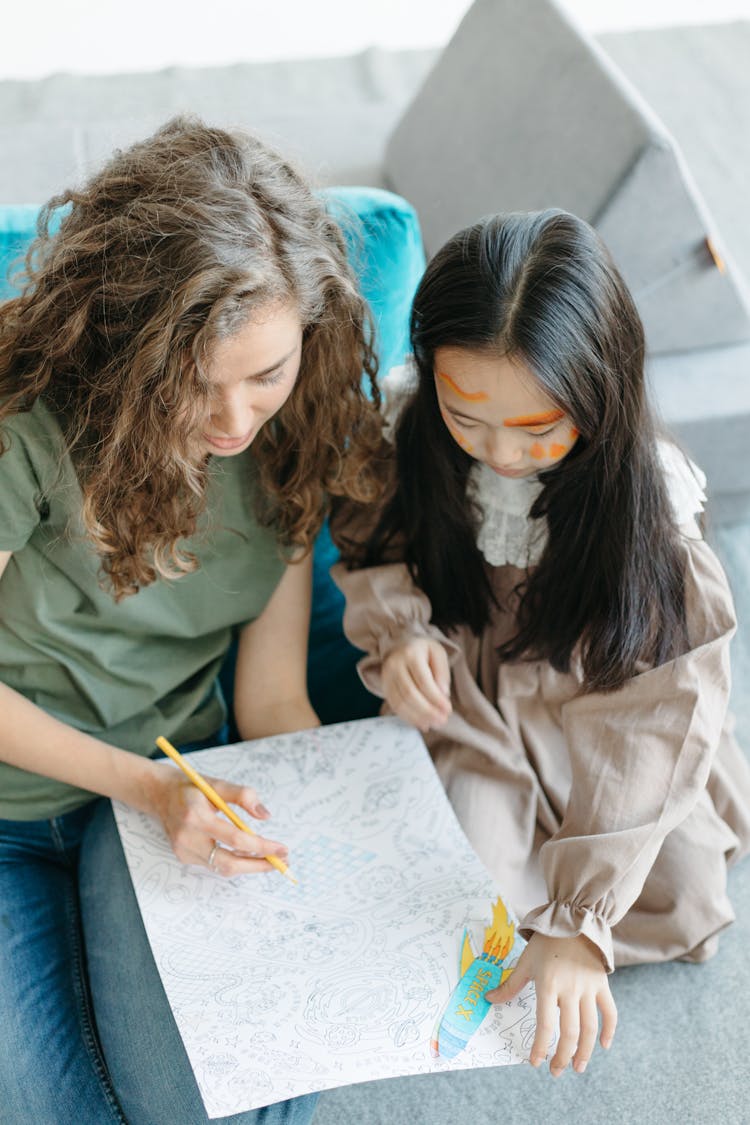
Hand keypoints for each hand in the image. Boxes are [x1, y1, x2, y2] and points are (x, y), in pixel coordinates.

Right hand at [147, 764, 289, 876]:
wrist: (160, 794)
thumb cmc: (192, 787)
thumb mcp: (218, 784)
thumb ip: (243, 795)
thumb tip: (266, 816)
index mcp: (196, 816)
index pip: (235, 839)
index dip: (262, 847)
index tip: (282, 848)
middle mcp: (187, 837)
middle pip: (229, 863)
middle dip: (259, 865)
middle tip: (282, 862)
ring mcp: (183, 850)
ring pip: (222, 867)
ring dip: (248, 865)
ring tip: (270, 858)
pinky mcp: (183, 857)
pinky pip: (214, 864)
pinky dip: (233, 861)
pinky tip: (245, 853)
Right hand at [381, 637, 451, 730]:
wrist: (400, 645)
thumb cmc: (423, 650)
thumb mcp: (438, 653)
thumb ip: (442, 672)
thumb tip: (443, 694)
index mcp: (411, 654)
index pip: (423, 681)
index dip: (436, 698)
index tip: (448, 710)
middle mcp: (395, 665)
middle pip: (410, 694)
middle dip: (428, 711)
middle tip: (442, 720)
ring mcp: (387, 677)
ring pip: (401, 703)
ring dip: (419, 717)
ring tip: (434, 724)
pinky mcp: (385, 687)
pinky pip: (395, 706)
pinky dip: (409, 718)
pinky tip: (422, 723)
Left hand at [485, 932, 616, 1075]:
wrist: (573, 921)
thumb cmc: (545, 942)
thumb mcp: (525, 962)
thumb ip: (510, 985)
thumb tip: (488, 999)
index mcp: (548, 985)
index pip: (545, 1025)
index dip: (541, 1048)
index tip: (535, 1063)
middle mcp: (570, 990)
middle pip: (570, 1033)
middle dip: (562, 1057)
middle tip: (556, 1071)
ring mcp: (588, 988)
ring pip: (590, 1028)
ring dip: (585, 1052)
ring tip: (578, 1067)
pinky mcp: (602, 985)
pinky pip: (610, 1012)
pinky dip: (609, 1030)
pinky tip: (604, 1046)